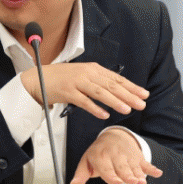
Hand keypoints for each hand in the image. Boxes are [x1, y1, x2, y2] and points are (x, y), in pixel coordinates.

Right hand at [20, 62, 148, 118]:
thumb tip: (116, 89)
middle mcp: (87, 73)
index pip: (116, 78)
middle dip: (129, 95)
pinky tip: (104, 115)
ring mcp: (77, 82)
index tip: (144, 94)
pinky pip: (84, 102)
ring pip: (100, 93)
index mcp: (93, 68)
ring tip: (127, 110)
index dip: (131, 86)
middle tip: (141, 104)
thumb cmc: (61, 78)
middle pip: (111, 85)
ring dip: (115, 102)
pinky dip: (94, 108)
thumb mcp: (82, 75)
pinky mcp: (67, 92)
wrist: (38, 79)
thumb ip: (98, 80)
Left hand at [69, 128, 162, 183]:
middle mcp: (115, 155)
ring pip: (134, 167)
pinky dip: (152, 168)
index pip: (106, 168)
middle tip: (133, 182)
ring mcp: (127, 155)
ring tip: (143, 181)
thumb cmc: (98, 152)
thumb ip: (81, 174)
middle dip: (128, 175)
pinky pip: (145, 162)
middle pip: (122, 168)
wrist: (113, 134)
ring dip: (140, 174)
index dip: (111, 175)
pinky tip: (158, 173)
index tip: (117, 181)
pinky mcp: (137, 156)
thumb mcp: (86, 161)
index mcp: (100, 157)